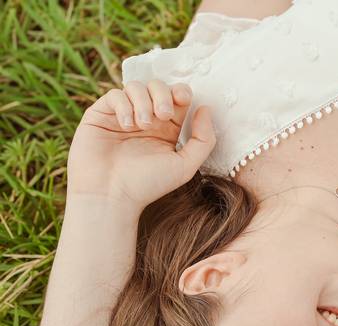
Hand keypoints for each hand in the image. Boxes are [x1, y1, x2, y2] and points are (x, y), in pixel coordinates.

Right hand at [66, 79, 215, 209]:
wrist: (111, 195)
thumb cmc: (148, 184)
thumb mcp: (185, 165)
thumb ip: (203, 139)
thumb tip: (205, 109)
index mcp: (166, 129)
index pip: (177, 98)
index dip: (181, 92)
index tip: (182, 100)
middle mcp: (145, 119)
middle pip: (158, 87)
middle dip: (163, 94)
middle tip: (163, 115)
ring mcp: (122, 116)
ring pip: (136, 87)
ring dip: (144, 101)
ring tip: (143, 125)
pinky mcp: (100, 115)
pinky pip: (114, 95)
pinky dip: (124, 105)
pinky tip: (127, 125)